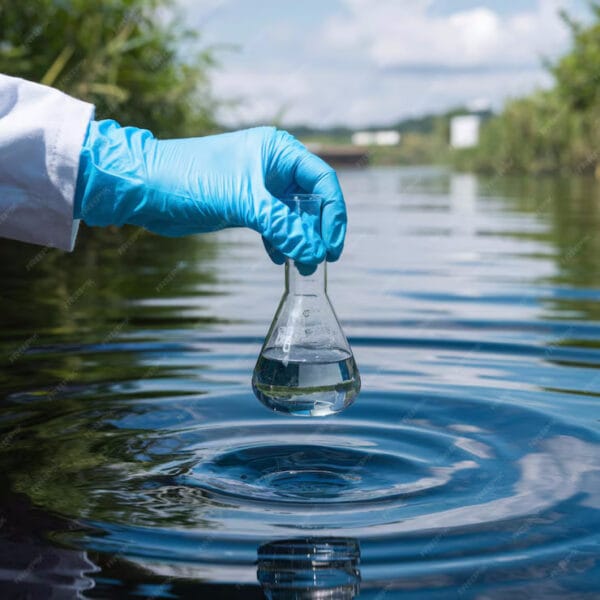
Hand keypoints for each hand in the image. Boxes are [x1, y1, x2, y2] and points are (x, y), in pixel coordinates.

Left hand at [74, 121, 346, 263]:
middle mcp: (273, 165)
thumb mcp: (244, 203)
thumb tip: (315, 253)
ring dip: (300, 240)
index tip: (332, 246)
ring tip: (301, 266)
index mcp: (279, 151)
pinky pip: (275, 224)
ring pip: (294, 215)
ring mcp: (260, 186)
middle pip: (312, 200)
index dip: (332, 214)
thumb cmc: (192, 180)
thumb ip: (282, 227)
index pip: (322, 181)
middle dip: (317, 231)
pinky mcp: (246, 204)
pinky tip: (276, 258)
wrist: (146, 188)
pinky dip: (280, 241)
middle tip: (319, 260)